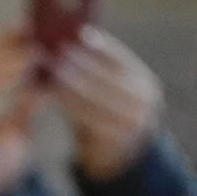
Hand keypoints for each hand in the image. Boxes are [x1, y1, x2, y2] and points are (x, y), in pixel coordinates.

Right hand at [0, 30, 45, 195]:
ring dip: (13, 54)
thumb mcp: (16, 136)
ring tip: (39, 43)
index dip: (10, 46)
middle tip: (39, 26)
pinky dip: (7, 73)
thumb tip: (43, 88)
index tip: (36, 32)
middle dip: (11, 41)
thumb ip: (24, 111)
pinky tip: (28, 64)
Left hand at [46, 26, 163, 180]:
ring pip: (98, 97)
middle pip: (108, 77)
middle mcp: (144, 100)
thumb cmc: (104, 117)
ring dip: (72, 83)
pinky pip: (91, 118)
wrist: (117, 161)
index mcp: (144, 82)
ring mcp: (134, 122)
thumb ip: (96, 69)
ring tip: (51, 71)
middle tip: (56, 52)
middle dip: (81, 63)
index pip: (121, 59)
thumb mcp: (106, 91)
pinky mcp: (118, 139)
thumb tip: (75, 36)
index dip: (99, 45)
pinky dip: (71, 105)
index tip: (77, 34)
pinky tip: (55, 95)